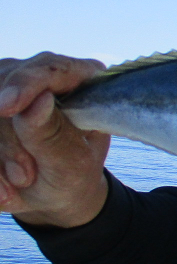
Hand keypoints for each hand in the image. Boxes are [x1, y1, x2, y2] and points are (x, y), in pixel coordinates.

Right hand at [0, 53, 109, 227]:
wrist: (52, 195)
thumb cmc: (72, 174)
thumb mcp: (72, 163)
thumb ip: (53, 133)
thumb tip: (40, 100)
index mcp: (81, 82)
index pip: (53, 68)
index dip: (27, 83)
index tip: (7, 108)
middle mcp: (42, 78)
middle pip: (8, 87)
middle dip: (10, 139)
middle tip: (26, 175)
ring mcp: (9, 90)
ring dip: (0, 153)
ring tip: (22, 180)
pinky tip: (5, 189)